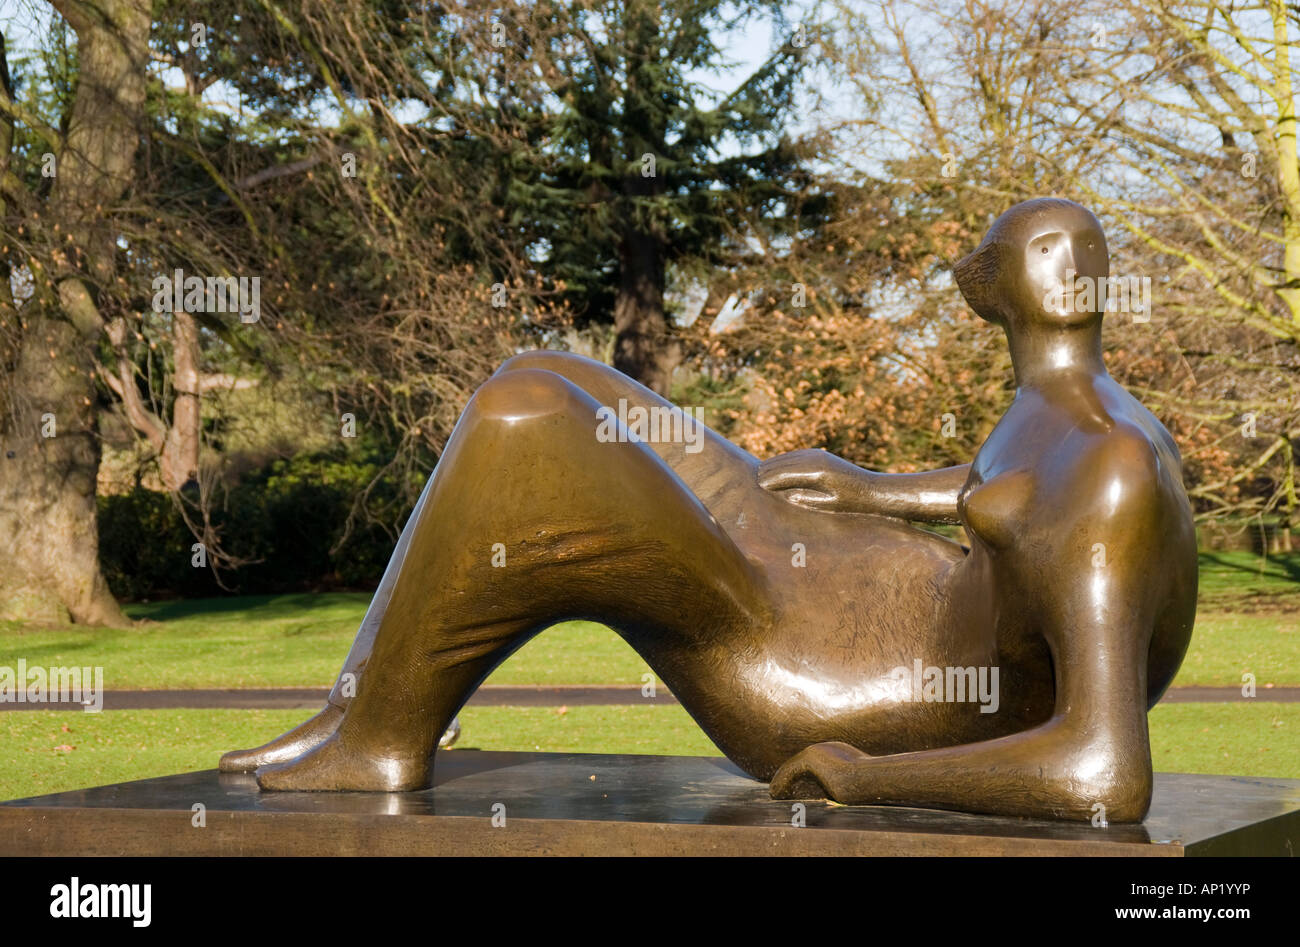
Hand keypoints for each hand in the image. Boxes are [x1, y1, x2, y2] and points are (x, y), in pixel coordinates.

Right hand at [756, 449, 873, 511]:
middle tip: (752, 479)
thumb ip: (806, 499)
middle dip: (768, 471)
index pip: (785, 474)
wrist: (871, 489)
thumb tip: (786, 494)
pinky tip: (777, 466)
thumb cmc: (850, 502)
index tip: (756, 485)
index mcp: (817, 473)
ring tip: (760, 472)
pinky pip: (796, 455)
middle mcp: (816, 460)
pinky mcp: (821, 454)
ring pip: (789, 457)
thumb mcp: (828, 504)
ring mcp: (818, 455)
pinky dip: (784, 460)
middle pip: (784, 463)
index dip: (770, 479)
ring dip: (774, 464)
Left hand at [769, 741, 876, 802]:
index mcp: (837, 752)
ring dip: (782, 780)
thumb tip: (839, 799)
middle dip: (789, 776)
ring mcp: (818, 752)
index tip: (793, 787)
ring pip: (794, 767)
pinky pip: (791, 770)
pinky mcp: (812, 759)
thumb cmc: (870, 786)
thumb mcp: (857, 786)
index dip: (801, 776)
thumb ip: (844, 787)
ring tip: (775, 793)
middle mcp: (826, 748)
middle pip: (801, 763)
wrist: (872, 778)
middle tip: (779, 789)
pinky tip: (775, 793)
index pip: (814, 764)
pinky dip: (781, 782)